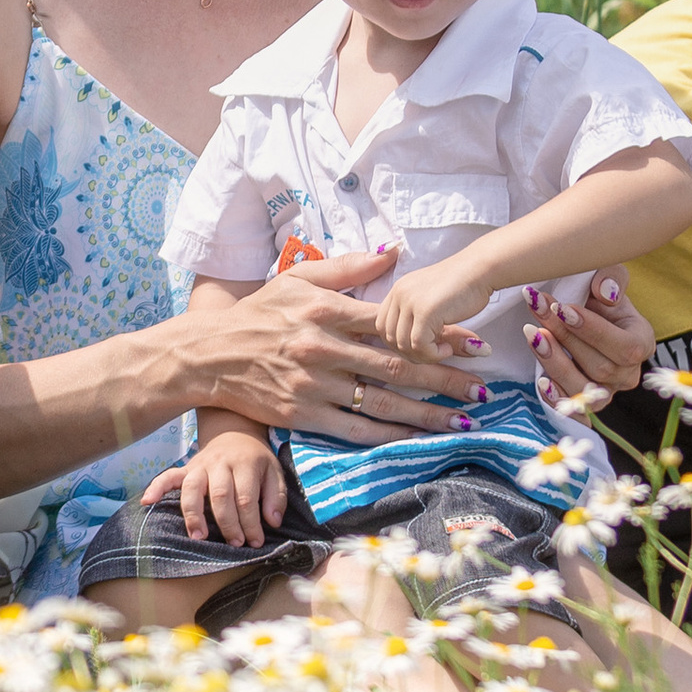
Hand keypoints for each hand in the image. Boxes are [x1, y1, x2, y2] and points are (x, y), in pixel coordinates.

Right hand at [143, 430, 287, 546]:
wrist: (235, 434)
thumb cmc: (256, 461)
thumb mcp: (274, 473)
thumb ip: (276, 497)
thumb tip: (272, 522)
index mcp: (244, 464)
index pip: (245, 498)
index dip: (251, 523)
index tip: (255, 542)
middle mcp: (220, 464)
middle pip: (220, 496)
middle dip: (227, 524)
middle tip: (235, 544)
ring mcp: (199, 465)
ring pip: (193, 489)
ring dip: (194, 514)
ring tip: (198, 537)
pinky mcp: (185, 468)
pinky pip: (168, 476)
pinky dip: (156, 487)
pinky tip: (147, 502)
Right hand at [198, 248, 489, 444]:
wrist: (208, 354)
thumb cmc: (258, 314)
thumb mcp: (296, 279)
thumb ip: (346, 268)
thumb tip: (392, 252)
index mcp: (324, 310)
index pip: (393, 323)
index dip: (436, 334)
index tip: (472, 343)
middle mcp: (321, 347)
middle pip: (396, 366)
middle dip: (445, 377)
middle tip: (482, 386)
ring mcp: (312, 384)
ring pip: (382, 402)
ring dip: (427, 413)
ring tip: (462, 419)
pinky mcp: (302, 414)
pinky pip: (356, 429)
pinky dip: (389, 436)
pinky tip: (417, 439)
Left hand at [375, 254, 493, 357]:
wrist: (481, 270)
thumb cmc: (463, 287)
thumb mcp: (430, 298)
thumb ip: (416, 316)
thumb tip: (410, 348)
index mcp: (397, 290)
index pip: (382, 326)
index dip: (398, 343)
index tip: (422, 346)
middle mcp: (399, 294)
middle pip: (388, 337)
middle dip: (409, 353)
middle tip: (433, 352)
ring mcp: (410, 301)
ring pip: (402, 345)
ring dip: (424, 355)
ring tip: (443, 349)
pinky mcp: (425, 311)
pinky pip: (419, 345)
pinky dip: (433, 354)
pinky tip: (448, 348)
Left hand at [527, 269, 653, 406]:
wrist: (577, 315)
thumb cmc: (594, 296)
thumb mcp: (606, 278)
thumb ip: (611, 278)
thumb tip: (606, 292)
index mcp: (641, 342)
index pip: (625, 346)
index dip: (593, 330)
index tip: (562, 307)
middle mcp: (627, 373)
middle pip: (599, 366)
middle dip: (565, 337)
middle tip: (538, 310)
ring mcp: (606, 392)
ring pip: (583, 388)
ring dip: (554, 361)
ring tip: (532, 335)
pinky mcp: (584, 404)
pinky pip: (572, 409)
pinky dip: (555, 396)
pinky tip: (540, 380)